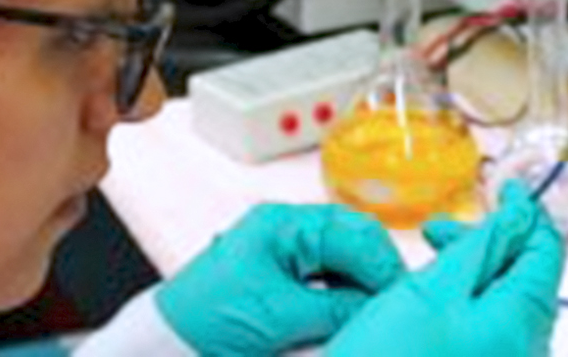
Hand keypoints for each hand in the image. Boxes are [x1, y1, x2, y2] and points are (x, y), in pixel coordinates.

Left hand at [154, 202, 406, 355]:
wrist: (164, 348)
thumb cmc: (206, 321)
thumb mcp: (281, 315)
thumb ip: (339, 308)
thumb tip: (384, 307)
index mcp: (283, 224)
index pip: (355, 233)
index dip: (384, 265)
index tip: (403, 297)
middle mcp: (288, 234)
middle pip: (355, 244)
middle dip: (378, 274)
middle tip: (396, 308)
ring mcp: (286, 259)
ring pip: (346, 266)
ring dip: (363, 289)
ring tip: (374, 317)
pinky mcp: (284, 288)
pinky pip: (329, 286)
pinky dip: (345, 301)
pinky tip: (352, 320)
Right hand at [326, 181, 565, 356]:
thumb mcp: (432, 289)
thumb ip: (483, 245)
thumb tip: (521, 213)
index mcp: (524, 320)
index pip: (546, 250)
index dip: (527, 212)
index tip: (505, 188)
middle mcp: (528, 350)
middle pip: (526, 278)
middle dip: (488, 244)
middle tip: (435, 230)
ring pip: (505, 306)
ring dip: (473, 274)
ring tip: (423, 268)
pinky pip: (490, 333)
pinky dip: (466, 307)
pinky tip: (427, 306)